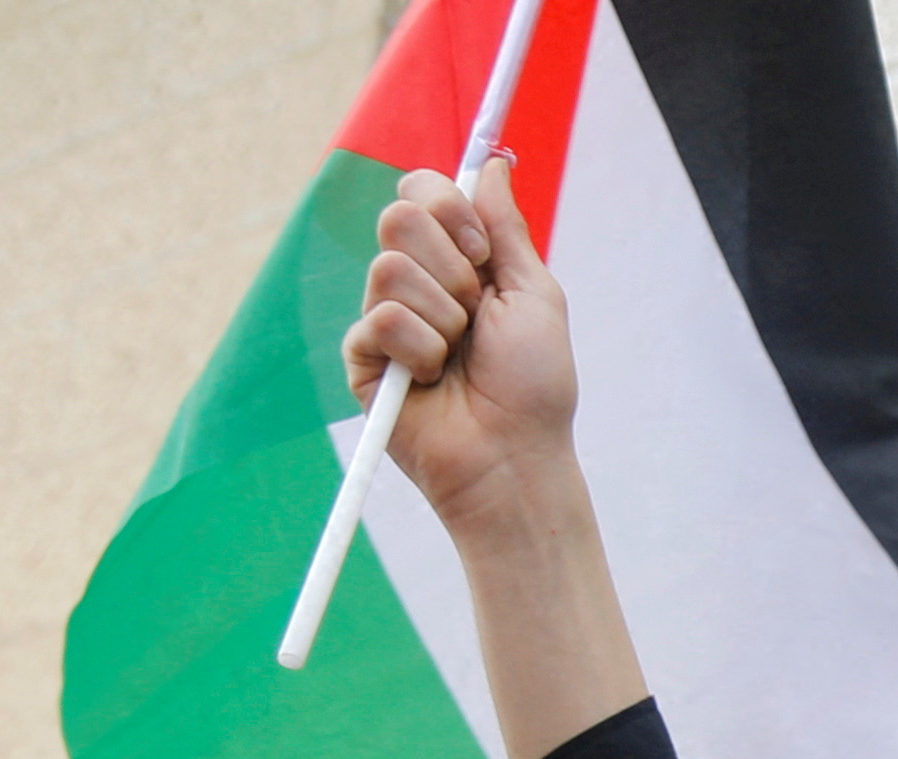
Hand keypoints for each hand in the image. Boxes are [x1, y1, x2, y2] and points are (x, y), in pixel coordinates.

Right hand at [350, 161, 580, 525]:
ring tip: (458, 356)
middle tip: (474, 314)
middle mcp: (415, 282)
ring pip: (389, 268)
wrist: (515, 455)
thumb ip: (506, 227)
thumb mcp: (533, 292)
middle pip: (398, 216)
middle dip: (451, 266)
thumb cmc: (534, 384)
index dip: (448, 207)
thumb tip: (492, 163)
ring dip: (442, 315)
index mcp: (454, 260)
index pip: (420, 191)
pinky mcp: (363, 360)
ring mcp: (385, 320)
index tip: (481, 251)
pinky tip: (433, 381)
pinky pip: (380, 320)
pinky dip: (421, 350)